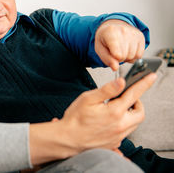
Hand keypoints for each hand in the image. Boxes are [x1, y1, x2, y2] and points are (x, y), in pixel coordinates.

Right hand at [28, 73, 155, 165]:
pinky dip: (122, 125)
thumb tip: (122, 82)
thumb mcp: (88, 99)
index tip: (151, 77)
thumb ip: (107, 90)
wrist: (68, 139)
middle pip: (140, 113)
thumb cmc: (75, 118)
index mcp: (115, 112)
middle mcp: (120, 125)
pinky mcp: (114, 143)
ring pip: (133, 124)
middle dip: (137, 103)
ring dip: (130, 115)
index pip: (134, 94)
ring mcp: (118, 136)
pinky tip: (110, 122)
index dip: (144, 84)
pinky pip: (125, 133)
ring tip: (117, 109)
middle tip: (128, 98)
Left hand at [95, 19, 144, 70]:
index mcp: (111, 32)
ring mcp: (134, 33)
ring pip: (134, 56)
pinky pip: (140, 55)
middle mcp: (124, 31)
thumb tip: (115, 68)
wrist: (113, 26)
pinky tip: (128, 49)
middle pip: (126, 56)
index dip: (114, 58)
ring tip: (121, 49)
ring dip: (127, 57)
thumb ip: (107, 59)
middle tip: (115, 51)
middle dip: (120, 58)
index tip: (111, 53)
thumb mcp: (100, 49)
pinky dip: (134, 55)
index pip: (118, 55)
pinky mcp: (141, 36)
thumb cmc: (105, 38)